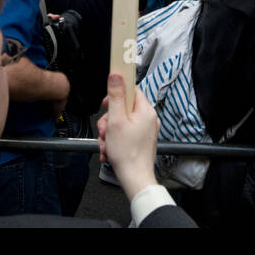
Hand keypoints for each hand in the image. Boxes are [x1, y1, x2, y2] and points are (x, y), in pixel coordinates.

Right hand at [98, 74, 159, 198]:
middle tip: (105, 131)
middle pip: (123, 108)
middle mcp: (148, 119)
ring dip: (109, 133)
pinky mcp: (141, 140)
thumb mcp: (116, 120)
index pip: (131, 89)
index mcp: (145, 110)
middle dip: (109, 120)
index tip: (107, 101)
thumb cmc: (127, 154)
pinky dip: (115, 140)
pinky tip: (110, 150)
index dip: (116, 93)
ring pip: (121, 122)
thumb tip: (116, 75)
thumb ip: (115, 96)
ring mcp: (146, 130)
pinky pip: (125, 133)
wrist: (135, 179)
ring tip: (107, 144)